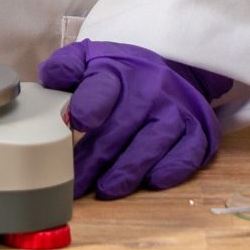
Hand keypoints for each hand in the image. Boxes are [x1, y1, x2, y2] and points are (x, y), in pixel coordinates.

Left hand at [37, 40, 229, 199]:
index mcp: (119, 70)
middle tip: (76, 184)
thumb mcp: (90, 59)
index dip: (89, 104)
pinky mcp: (198, 130)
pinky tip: (152, 181)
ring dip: (130, 168)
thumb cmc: (121, 74)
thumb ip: (66, 67)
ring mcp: (176, 110)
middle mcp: (150, 89)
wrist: (173, 68)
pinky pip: (189, 151)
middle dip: (97, 158)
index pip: (102, 86)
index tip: (75, 122)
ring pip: (154, 141)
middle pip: (122, 125)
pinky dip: (172, 167)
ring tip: (107, 189)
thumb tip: (50, 78)